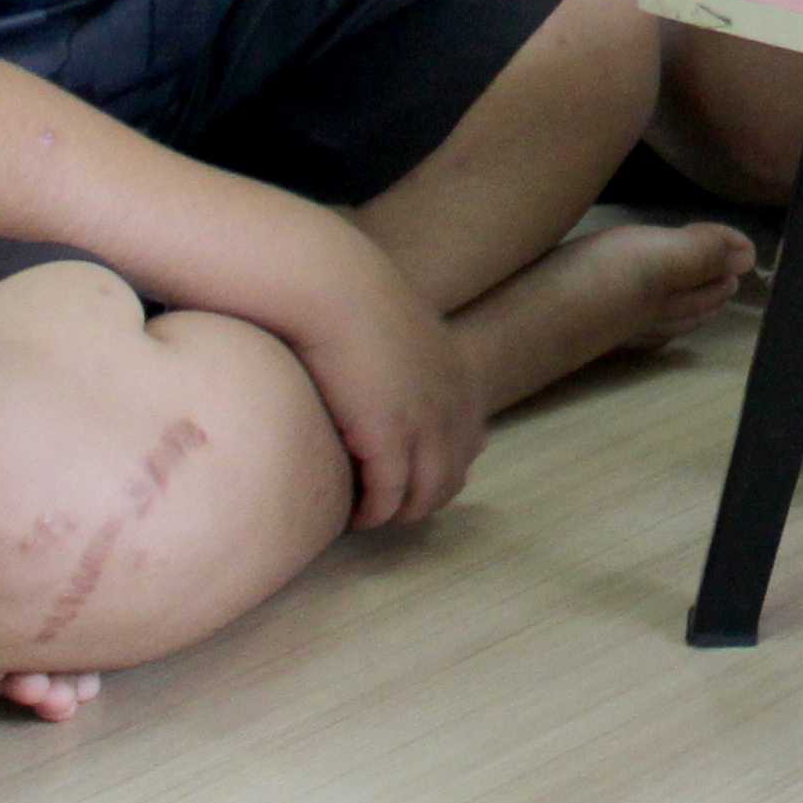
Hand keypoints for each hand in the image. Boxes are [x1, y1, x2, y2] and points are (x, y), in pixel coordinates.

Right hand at [285, 236, 483, 526]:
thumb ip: (410, 356)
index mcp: (462, 379)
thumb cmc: (352, 298)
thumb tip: (388, 372)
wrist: (333, 286)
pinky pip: (387, 496)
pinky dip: (372, 513)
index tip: (407, 481)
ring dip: (396, 513)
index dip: (439, 471)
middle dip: (421, 500)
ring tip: (367, 517)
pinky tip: (351, 515)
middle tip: (385, 509)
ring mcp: (426, 423)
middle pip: (451, 479)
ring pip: (424, 496)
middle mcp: (454, 405)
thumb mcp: (401, 328)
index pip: (468, 446)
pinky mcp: (389, 437)